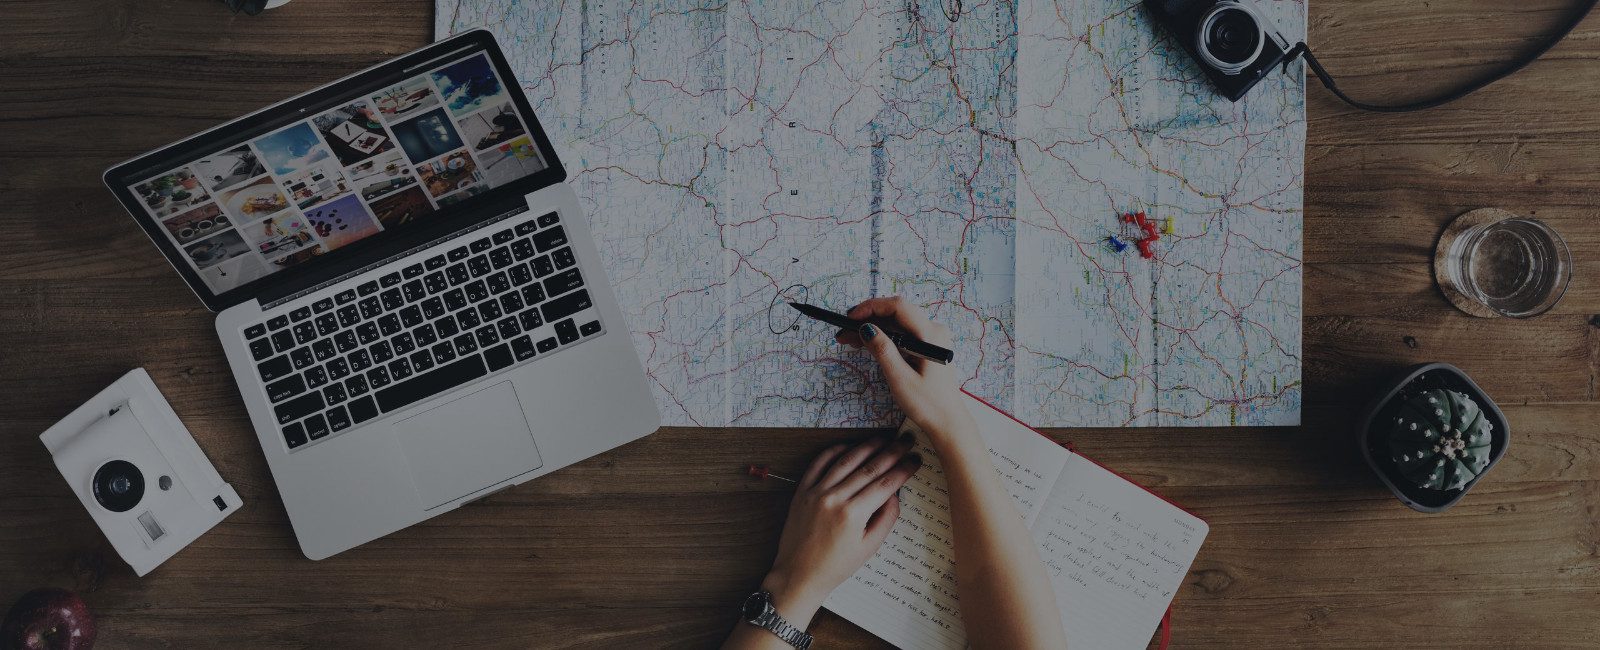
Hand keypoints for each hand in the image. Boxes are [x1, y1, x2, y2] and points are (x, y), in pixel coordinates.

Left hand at [761, 437, 922, 626]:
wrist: (799, 574)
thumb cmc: (836, 566)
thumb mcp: (869, 547)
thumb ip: (886, 518)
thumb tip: (895, 492)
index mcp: (853, 515)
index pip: (886, 484)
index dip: (904, 469)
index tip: (915, 460)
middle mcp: (834, 498)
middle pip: (869, 468)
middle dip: (892, 452)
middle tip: (906, 441)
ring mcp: (816, 492)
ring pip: (846, 460)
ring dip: (866, 446)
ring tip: (883, 439)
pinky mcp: (802, 491)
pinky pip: (819, 463)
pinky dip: (834, 452)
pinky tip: (849, 446)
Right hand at [836, 297, 978, 443]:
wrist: (947, 422)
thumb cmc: (928, 404)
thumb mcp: (900, 378)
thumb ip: (883, 350)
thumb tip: (866, 328)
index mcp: (931, 335)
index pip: (898, 307)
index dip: (871, 307)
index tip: (850, 318)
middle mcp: (933, 331)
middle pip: (896, 314)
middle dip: (868, 319)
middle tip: (844, 331)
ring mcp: (931, 338)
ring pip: (896, 324)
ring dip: (873, 328)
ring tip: (849, 339)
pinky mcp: (927, 347)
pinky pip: (902, 334)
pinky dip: (883, 337)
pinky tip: (866, 343)